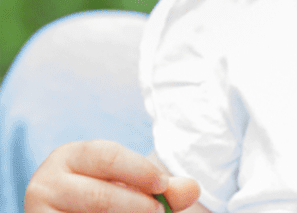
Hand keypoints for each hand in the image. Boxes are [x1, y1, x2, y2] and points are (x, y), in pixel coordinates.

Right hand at [25, 140, 200, 212]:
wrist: (70, 212)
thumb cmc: (107, 196)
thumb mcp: (131, 184)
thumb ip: (163, 186)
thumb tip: (193, 189)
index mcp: (70, 155)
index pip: (108, 156)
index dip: (139, 170)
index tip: (162, 185)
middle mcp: (45, 182)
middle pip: (99, 196)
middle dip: (135, 206)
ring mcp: (37, 212)